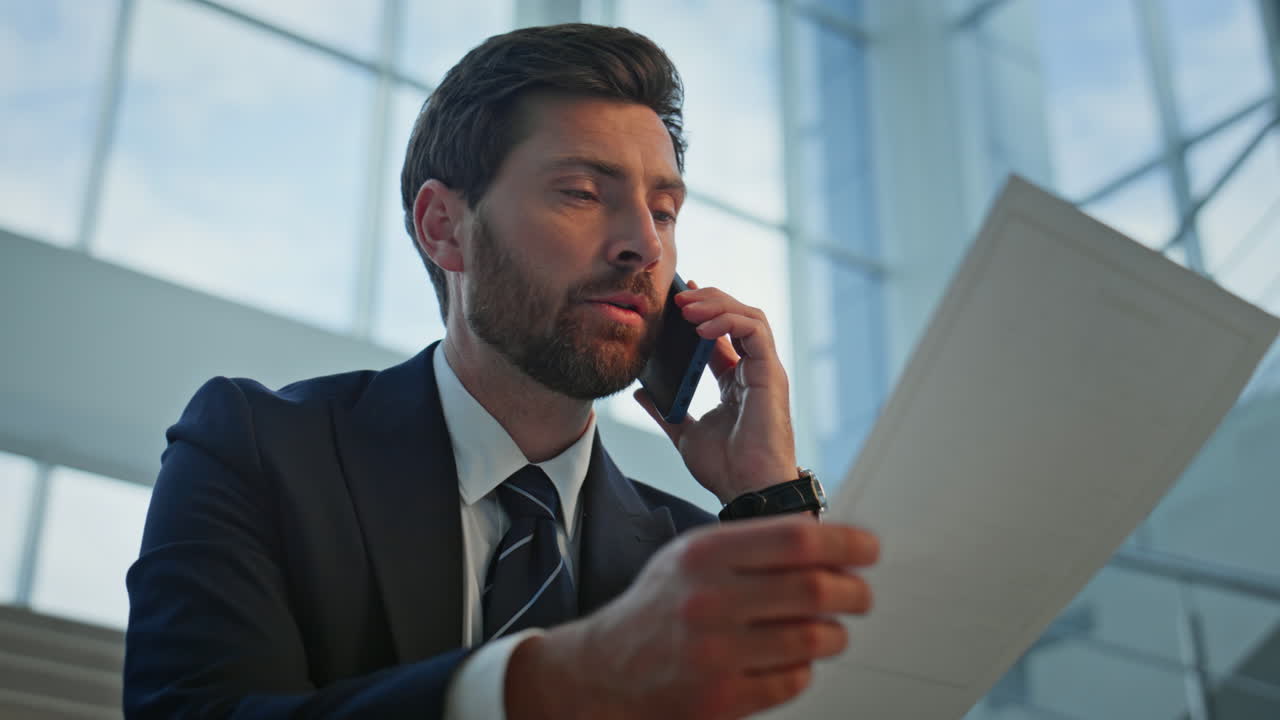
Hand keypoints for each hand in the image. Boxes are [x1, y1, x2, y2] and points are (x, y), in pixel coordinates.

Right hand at [505, 517, 878, 719]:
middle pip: (815, 589)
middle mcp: (709, 600)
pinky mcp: (722, 698)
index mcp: (704, 554)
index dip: (847, 544)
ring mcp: (716, 653)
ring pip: (814, 638)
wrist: (604, 671)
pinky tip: (792, 659)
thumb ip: (752, 545)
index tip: (870, 550)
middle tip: (860, 595)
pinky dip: (805, 667)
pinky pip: (795, 679)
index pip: (797, 539)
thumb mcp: (691, 555)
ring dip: (834, 634)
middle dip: (854, 593)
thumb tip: (831, 543)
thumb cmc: (660, 607)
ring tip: (828, 630)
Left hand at [635, 282, 795, 502]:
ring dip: (717, 304)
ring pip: (749, 316)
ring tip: (687, 306)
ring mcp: (764, 370)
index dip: (702, 311)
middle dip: (708, 300)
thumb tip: (642, 392)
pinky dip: (729, 320)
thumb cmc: (726, 468)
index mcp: (734, 381)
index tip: (677, 298)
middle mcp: (752, 370)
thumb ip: (665, 412)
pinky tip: (702, 327)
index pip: (721, 333)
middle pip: (736, 317)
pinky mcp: (771, 373)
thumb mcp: (685, 434)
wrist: (747, 490)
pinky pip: (755, 330)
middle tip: (678, 296)